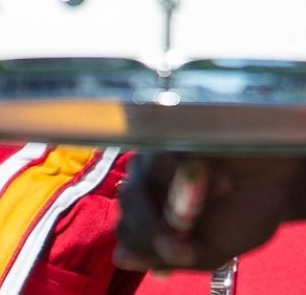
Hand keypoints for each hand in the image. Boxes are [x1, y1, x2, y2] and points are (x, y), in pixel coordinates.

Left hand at [114, 152, 305, 271]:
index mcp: (150, 222)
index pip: (127, 235)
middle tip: (188, 232)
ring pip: (136, 189)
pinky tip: (222, 185)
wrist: (275, 183)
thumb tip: (126, 261)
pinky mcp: (166, 141)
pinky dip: (189, 178)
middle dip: (154, 228)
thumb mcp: (213, 250)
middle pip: (126, 211)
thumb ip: (174, 258)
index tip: (181, 254)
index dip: (145, 247)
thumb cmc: (240, 216)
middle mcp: (143, 190)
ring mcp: (150, 163)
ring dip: (173, 206)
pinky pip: (161, 161)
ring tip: (205, 209)